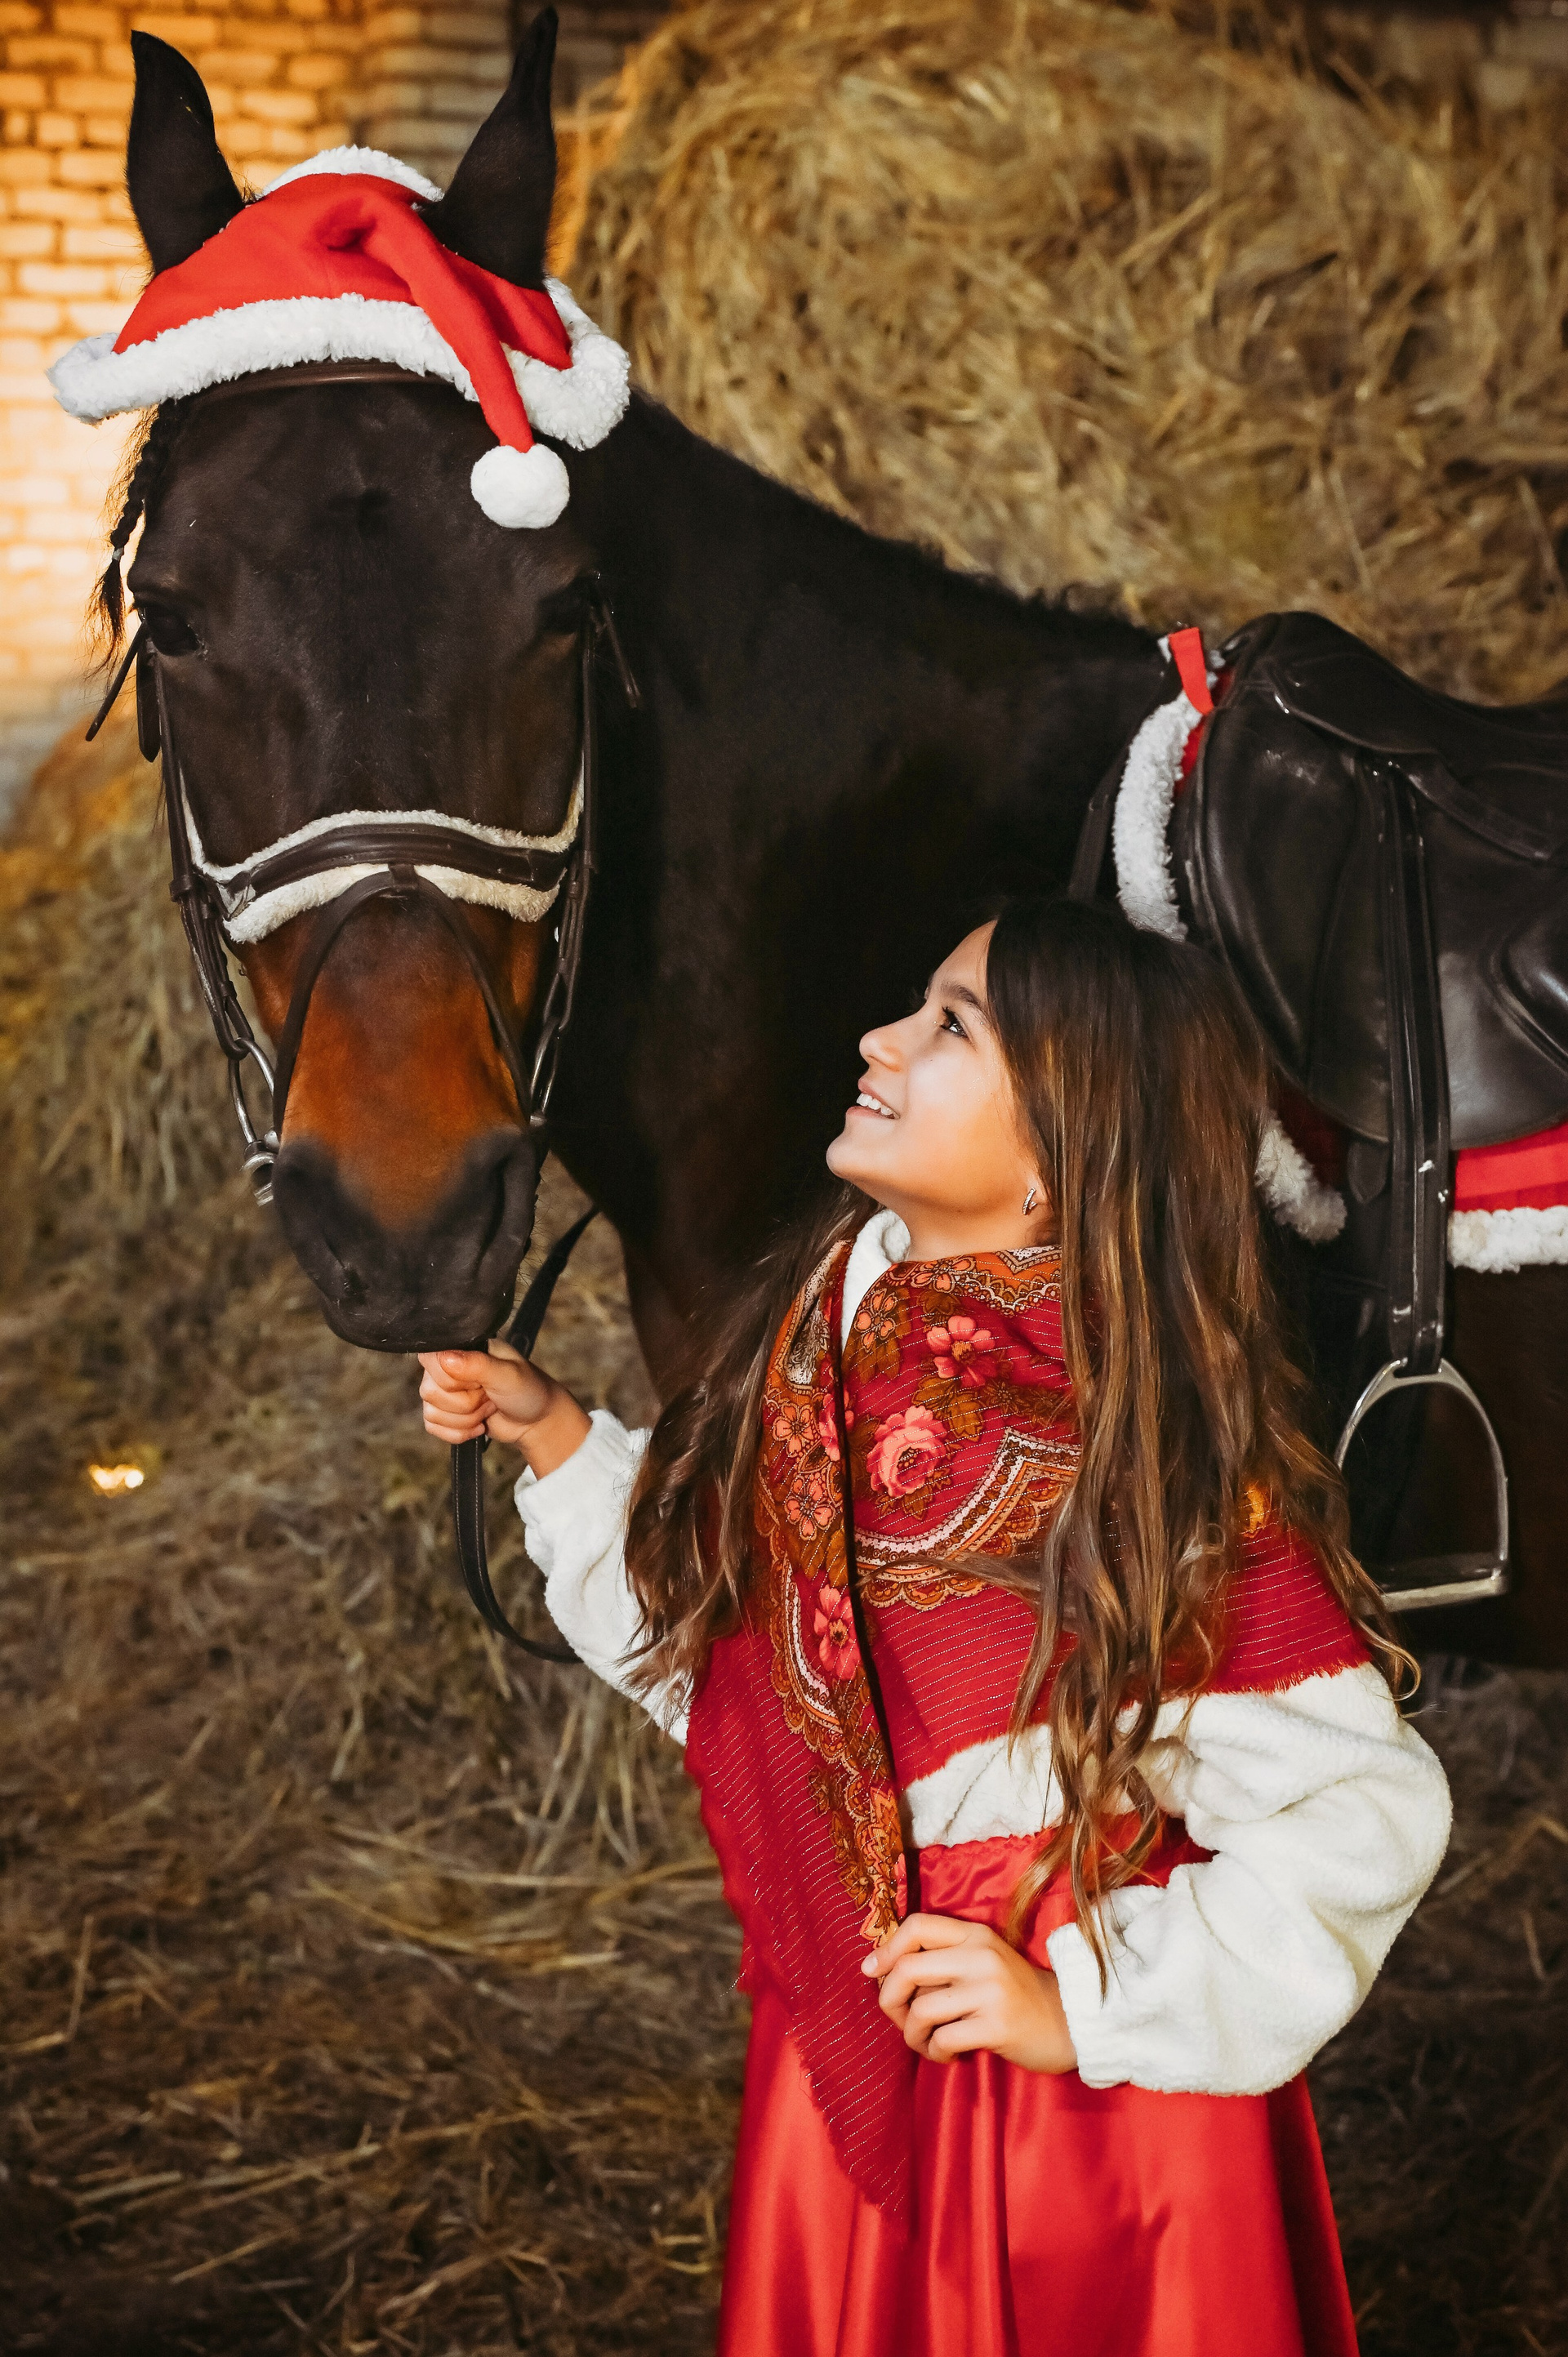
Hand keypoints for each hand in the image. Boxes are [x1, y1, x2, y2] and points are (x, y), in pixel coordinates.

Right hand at [417, 1338, 591, 1473]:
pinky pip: (432, 1427)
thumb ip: (478, 1365)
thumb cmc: (527, 1389)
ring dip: (466, 1419)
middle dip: (467, 1403)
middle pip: (430, 1391)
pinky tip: (478, 1425)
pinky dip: (459, 1433)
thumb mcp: (508, 1374)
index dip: (455, 1379)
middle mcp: (446, 1366)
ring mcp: (443, 1390)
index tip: (481, 1381)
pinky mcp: (444, 1413)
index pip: (431, 1360)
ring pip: (431, 1412)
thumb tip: (445, 1357)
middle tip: (489, 1394)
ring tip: (488, 1407)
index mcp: (461, 1347)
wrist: (536, 1420)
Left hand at [862, 1912, 1077, 2072]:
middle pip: (908, 1968)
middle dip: (890, 1999)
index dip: (886, 1948)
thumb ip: (943, 1960)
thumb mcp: (983, 1963)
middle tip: (900, 2019)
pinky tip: (949, 2055)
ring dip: (913, 2035)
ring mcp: (990, 1990)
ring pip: (921, 2009)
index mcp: (975, 1935)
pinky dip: (936, 2053)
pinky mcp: (997, 2025)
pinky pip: (942, 2039)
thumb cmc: (1014, 1996)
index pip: (917, 1925)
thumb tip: (883, 1970)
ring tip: (928, 2043)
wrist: (1068, 2022)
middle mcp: (981, 1956)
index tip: (871, 1971)